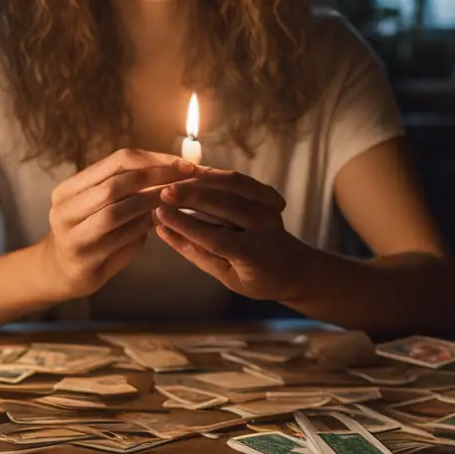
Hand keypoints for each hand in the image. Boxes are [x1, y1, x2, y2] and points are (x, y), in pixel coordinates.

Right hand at [41, 149, 188, 297]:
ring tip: (177, 200)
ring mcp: (71, 235)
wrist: (59, 273)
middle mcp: (64, 209)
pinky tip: (160, 222)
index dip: (153, 160)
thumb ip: (126, 189)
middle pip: (116, 184)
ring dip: (151, 204)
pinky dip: (143, 228)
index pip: (116, 161)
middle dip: (156, 179)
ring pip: (117, 211)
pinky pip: (121, 238)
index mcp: (68, 188)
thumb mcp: (99, 204)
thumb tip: (173, 172)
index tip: (183, 164)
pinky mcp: (83, 259)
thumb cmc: (88, 233)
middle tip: (187, 180)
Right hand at [154, 166, 311, 300]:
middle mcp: (264, 228)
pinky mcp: (268, 197)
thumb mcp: (225, 277)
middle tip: (163, 193)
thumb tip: (163, 231)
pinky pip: (241, 180)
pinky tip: (196, 174)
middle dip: (191, 196)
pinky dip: (217, 174)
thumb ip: (195, 253)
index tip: (160, 214)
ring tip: (175, 181)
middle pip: (225, 204)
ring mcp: (269, 209)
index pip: (214, 237)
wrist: (294, 268)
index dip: (186, 225)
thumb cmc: (256, 279)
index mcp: (254, 255)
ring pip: (233, 185)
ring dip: (201, 180)